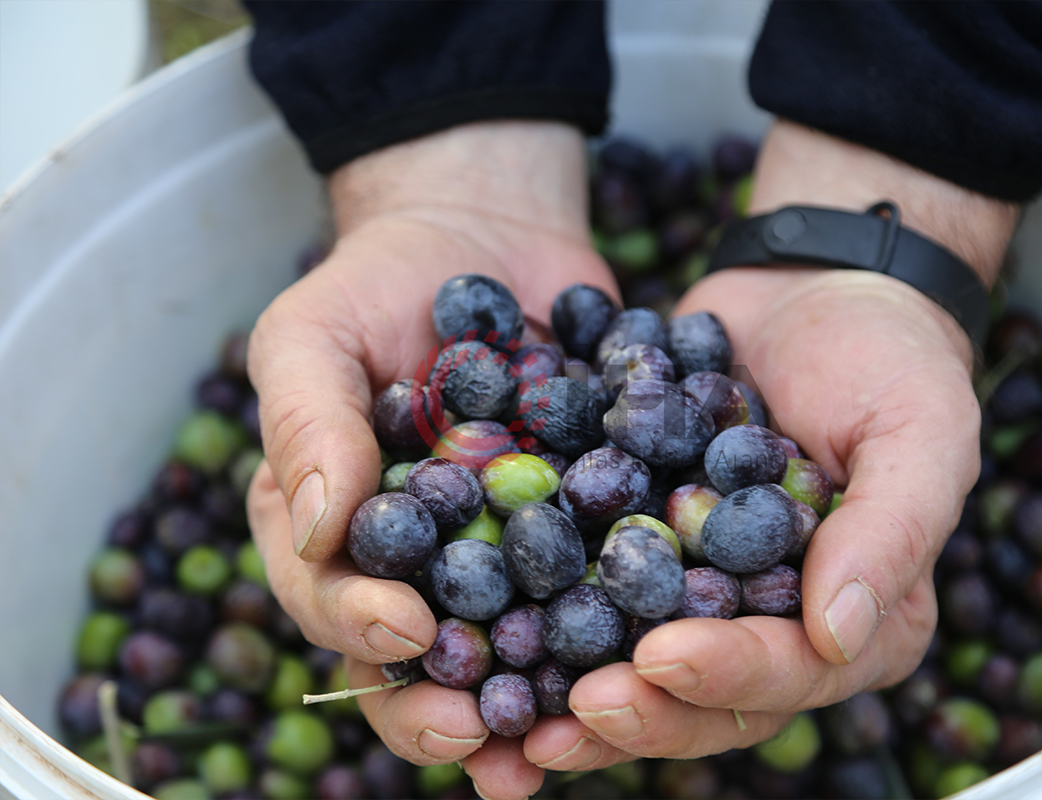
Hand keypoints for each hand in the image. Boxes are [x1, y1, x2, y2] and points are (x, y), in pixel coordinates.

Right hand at [246, 121, 618, 798]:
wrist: (484, 233)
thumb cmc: (376, 282)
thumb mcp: (312, 334)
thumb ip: (306, 423)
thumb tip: (316, 528)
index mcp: (332, 534)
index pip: (331, 601)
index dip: (360, 629)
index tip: (405, 634)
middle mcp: (415, 562)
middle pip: (419, 661)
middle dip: (443, 709)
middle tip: (481, 741)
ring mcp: (500, 551)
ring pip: (510, 647)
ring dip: (535, 703)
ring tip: (568, 741)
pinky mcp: (576, 525)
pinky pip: (594, 584)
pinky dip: (620, 624)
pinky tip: (653, 650)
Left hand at [558, 121, 1019, 764]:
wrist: (807, 287)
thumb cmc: (887, 356)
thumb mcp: (920, 432)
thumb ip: (890, 533)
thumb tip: (838, 636)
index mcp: (857, 621)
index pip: (793, 672)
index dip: (728, 676)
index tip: (660, 656)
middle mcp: (773, 623)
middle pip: (706, 698)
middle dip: (640, 710)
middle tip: (570, 712)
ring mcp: (701, 590)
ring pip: (638, 667)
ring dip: (575, 694)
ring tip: (514, 713)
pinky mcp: (639, 546)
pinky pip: (590, 592)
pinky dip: (540, 614)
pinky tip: (485, 625)